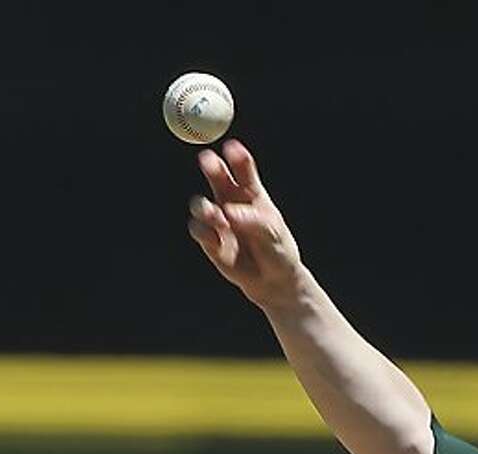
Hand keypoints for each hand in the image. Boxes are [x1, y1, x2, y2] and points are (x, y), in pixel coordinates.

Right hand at [186, 140, 302, 309]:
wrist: (274, 282)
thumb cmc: (278, 251)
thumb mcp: (273, 234)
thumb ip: (253, 221)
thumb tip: (228, 212)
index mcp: (251, 192)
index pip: (242, 168)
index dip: (236, 156)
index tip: (232, 148)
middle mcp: (231, 201)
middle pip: (216, 177)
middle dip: (211, 167)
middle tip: (208, 160)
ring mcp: (218, 220)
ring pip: (201, 204)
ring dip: (205, 207)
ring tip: (217, 216)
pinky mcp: (210, 241)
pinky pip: (199, 231)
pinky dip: (204, 232)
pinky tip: (215, 237)